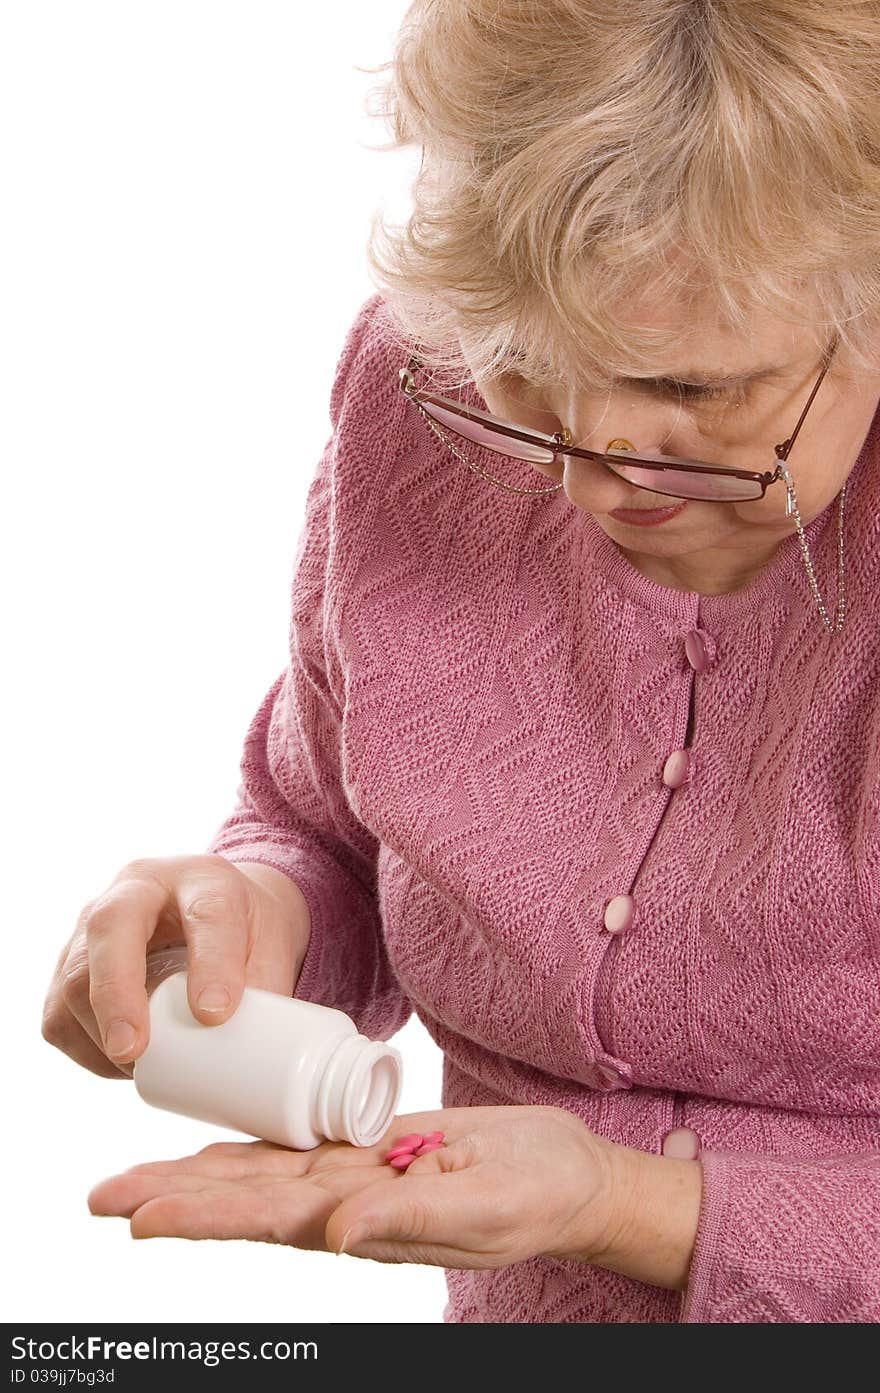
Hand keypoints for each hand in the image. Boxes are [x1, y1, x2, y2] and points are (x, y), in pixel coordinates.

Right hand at [42, 855, 310, 1076]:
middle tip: (133, 1048)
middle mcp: (139, 889)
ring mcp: (95, 923)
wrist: (215, 913)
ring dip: (101, 1032)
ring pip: (75, 975)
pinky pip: (61, 1014)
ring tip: (140, 1065)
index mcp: (202, 878)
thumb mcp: (273, 946)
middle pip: (112, 925)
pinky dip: (87, 1049)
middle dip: (117, 992)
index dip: (211, 963)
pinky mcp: (71, 965)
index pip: (208, 912)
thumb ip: (268, 990)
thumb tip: (254, 1054)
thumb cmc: (246, 931)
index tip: (215, 1014)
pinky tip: (120, 1063)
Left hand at [87, 1105, 619, 1267]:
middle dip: (174, 1195)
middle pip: (244, 1197)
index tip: (140, 1217)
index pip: (264, 1220)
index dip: (201, 1216)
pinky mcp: (373, 1147)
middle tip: (101, 1194)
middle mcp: (346, 1204)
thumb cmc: (536, 1200)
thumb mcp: (480, 1212)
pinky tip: (219, 1144)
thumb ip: (408, 1221)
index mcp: (363, 1223)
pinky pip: (300, 1145)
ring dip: (198, 1173)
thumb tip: (334, 1235)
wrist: (569, 1175)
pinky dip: (252, 1144)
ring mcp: (357, 1176)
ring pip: (262, 1172)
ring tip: (135, 1176)